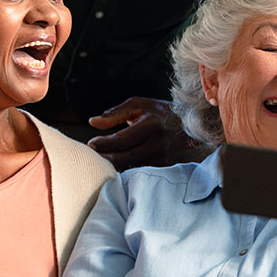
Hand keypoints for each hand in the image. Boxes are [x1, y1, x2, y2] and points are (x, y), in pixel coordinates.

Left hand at [88, 97, 205, 169]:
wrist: (185, 125)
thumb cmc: (157, 112)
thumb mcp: (137, 105)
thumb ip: (114, 114)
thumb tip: (93, 122)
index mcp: (150, 125)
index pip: (122, 139)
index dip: (104, 143)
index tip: (91, 144)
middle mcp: (157, 144)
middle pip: (125, 158)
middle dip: (105, 157)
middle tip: (92, 155)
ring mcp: (161, 158)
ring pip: (131, 167)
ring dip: (114, 165)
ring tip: (102, 159)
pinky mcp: (162, 166)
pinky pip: (138, 171)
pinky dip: (125, 169)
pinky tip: (117, 164)